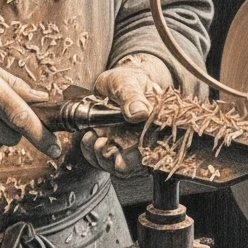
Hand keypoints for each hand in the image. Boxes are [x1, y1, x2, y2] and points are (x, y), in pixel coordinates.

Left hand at [80, 54, 172, 178]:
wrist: (113, 83)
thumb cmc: (125, 80)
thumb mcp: (127, 81)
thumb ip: (132, 96)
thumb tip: (140, 113)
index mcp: (158, 125)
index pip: (156, 152)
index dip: (138, 161)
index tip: (121, 161)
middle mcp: (148, 141)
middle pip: (138, 167)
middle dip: (118, 162)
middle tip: (101, 145)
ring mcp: (131, 147)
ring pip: (120, 167)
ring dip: (103, 156)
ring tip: (93, 137)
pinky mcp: (114, 149)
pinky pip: (104, 161)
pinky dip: (93, 153)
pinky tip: (89, 138)